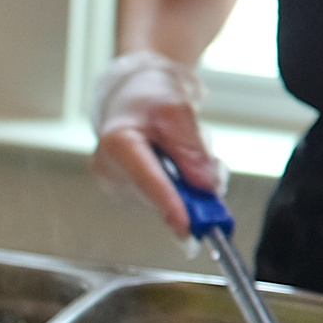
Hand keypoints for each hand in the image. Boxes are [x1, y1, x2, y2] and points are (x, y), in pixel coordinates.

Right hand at [91, 50, 225, 235]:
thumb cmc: (149, 99)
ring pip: (161, 203)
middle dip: (189, 193)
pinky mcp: (123, 195)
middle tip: (214, 173)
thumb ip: (192, 149)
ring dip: (185, 190)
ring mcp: (114, 185)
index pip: (147, 179)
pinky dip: (176, 192)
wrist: (131, 99)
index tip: (189, 224)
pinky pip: (158, 203)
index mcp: (117, 142)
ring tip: (186, 157)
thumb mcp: (177, 111)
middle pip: (157, 197)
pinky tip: (174, 169)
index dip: (169, 204)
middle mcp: (108, 169)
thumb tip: (206, 186)